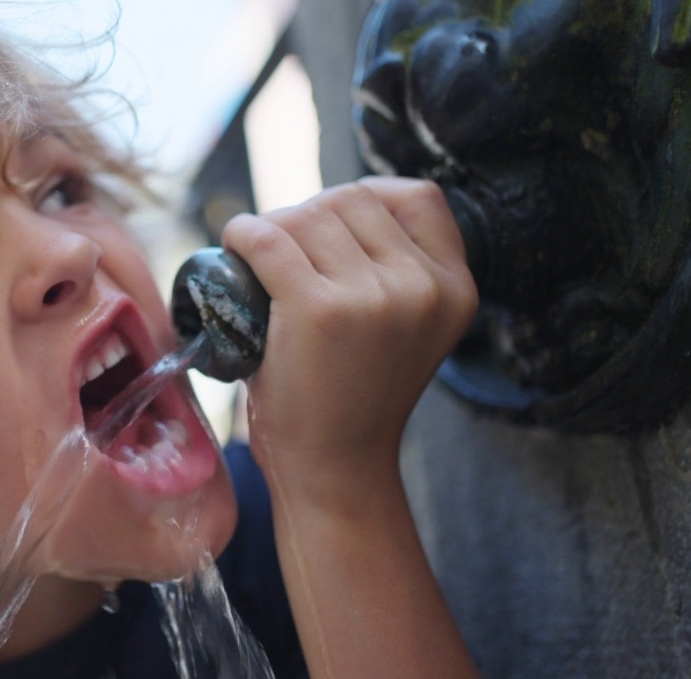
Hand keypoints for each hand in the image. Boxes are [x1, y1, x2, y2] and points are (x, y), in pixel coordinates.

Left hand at [222, 177, 476, 509]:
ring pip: (306, 216)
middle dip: (307, 215)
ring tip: (258, 262)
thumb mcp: (402, 327)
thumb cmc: (351, 396)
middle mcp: (423, 287)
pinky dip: (242, 235)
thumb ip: (392, 270)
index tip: (329, 228)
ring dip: (273, 228)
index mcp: (455, 288)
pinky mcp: (318, 309)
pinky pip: (268, 239)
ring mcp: (374, 297)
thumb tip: (329, 205)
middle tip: (279, 253)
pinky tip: (235, 247)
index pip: (416, 197)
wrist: (333, 469)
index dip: (363, 203)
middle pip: (350, 200)